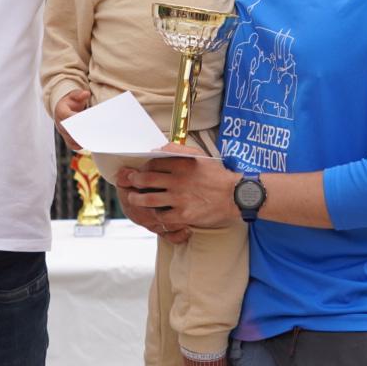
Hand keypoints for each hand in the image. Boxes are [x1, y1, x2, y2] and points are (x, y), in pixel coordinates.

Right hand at [54, 90, 89, 150]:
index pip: (68, 116)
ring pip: (72, 140)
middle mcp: (60, 125)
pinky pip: (74, 146)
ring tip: (95, 137)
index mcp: (61, 112)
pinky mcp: (67, 140)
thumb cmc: (70, 103)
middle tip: (94, 130)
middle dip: (82, 131)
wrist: (63, 110)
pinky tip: (91, 142)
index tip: (88, 119)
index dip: (77, 118)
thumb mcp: (73, 95)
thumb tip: (86, 94)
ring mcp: (63, 133)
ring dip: (83, 140)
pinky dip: (82, 145)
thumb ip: (79, 94)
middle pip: (70, 131)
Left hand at [116, 149, 238, 239]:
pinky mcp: (184, 215)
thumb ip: (178, 150)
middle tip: (130, 182)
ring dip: (137, 199)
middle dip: (134, 181)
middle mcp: (178, 181)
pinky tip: (155, 212)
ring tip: (134, 198)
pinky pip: (162, 216)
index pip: (152, 163)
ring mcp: (180, 199)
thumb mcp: (200, 156)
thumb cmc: (217, 175)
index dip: (142, 167)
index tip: (139, 170)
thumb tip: (158, 150)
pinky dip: (156, 214)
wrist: (235, 196)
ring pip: (149, 199)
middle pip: (146, 179)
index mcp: (181, 164)